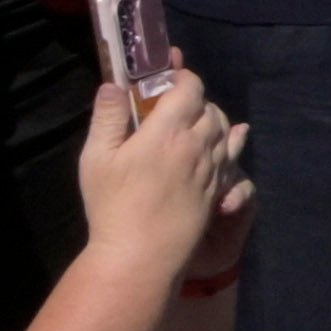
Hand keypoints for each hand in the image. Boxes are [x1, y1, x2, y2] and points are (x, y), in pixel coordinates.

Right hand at [71, 66, 248, 281]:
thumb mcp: (97, 158)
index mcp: (169, 130)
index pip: (190, 88)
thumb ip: (109, 117)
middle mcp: (198, 144)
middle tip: (173, 102)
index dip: (182, 77)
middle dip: (195, 98)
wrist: (141, 253)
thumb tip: (114, 85)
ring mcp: (213, 168)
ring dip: (212, 119)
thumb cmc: (112, 205)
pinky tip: (232, 137)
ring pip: (225, 130)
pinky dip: (230, 142)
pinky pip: (232, 156)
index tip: (168, 77)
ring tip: (194, 120)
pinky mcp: (218, 189)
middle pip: (210, 107)